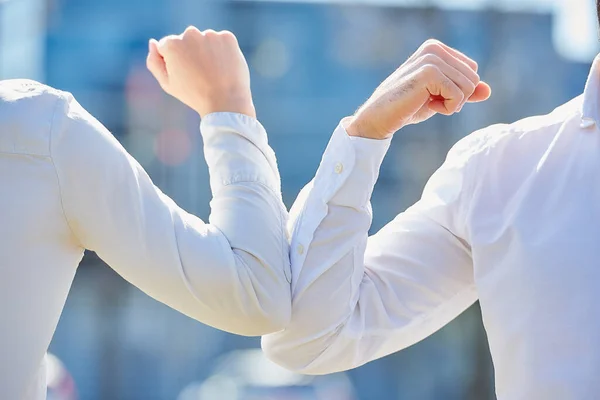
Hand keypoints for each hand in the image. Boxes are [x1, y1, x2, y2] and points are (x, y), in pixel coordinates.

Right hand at [146, 27, 254, 117]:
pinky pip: (221, 41)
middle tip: (200, 75)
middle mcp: (190, 34)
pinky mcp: (227, 37)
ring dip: (207, 51)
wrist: (226, 102)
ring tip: (213, 72)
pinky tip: (224, 67)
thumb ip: (154, 62)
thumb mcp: (167, 83)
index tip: (185, 76)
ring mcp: (210, 34)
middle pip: (187, 40)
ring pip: (205, 40)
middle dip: (190, 53)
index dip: (174, 62)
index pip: (167, 46)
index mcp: (172, 44)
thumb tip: (152, 42)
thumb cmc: (194, 95)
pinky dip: (222, 51)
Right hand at [346, 39, 491, 139]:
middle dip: (458, 98)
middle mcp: (434, 48)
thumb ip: (464, 92)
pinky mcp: (430, 73)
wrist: (379, 117)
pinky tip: (427, 106)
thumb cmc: (407, 107)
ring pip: (469, 87)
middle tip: (432, 102)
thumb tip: (488, 91)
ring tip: (428, 104)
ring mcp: (432, 59)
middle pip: (473, 78)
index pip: (472, 70)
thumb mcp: (441, 97)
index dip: (459, 90)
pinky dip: (447, 108)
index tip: (435, 96)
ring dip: (452, 104)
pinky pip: (459, 96)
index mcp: (436, 48)